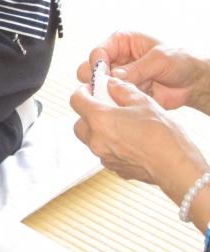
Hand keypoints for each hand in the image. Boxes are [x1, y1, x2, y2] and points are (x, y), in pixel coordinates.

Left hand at [70, 78, 204, 186]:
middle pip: (79, 123)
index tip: (93, 89)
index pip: (76, 100)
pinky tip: (128, 141)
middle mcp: (95, 139)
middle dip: (88, 113)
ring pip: (90, 139)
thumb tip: (111, 84)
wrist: (176, 166)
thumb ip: (122, 90)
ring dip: (97, 130)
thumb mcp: (143, 102)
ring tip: (119, 124)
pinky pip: (104, 152)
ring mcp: (103, 156)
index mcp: (99, 119)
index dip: (83, 92)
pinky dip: (109, 144)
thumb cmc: (161, 133)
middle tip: (105, 107)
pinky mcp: (113, 168)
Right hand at [76, 31, 209, 112]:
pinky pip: (110, 99)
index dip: (98, 65)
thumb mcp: (160, 59)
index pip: (98, 53)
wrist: (194, 82)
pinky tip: (132, 101)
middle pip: (89, 69)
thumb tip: (113, 77)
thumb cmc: (181, 61)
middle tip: (109, 88)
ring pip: (97, 87)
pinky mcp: (122, 92)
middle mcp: (116, 58)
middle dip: (97, 80)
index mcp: (121, 42)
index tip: (105, 77)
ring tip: (126, 95)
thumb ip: (136, 69)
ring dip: (108, 93)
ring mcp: (117, 77)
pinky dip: (118, 102)